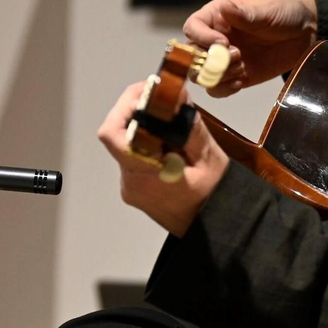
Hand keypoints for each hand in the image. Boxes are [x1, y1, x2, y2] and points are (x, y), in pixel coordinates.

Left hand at [98, 81, 228, 236]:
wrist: (215, 235)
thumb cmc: (215, 200)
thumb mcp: (210, 159)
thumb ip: (189, 126)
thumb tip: (176, 95)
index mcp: (144, 175)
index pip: (112, 133)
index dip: (125, 106)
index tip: (149, 93)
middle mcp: (129, 182)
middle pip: (119, 134)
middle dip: (140, 112)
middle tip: (166, 101)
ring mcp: (130, 188)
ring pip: (128, 144)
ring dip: (146, 128)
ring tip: (174, 126)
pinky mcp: (134, 190)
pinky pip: (135, 157)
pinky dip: (149, 144)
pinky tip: (172, 146)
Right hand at [182, 0, 317, 95]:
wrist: (306, 33)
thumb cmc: (283, 12)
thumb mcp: (264, 11)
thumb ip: (243, 14)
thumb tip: (225, 9)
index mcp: (216, 17)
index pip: (192, 27)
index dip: (201, 37)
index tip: (223, 43)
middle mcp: (214, 39)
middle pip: (192, 55)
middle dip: (209, 61)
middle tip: (237, 57)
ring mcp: (224, 60)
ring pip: (202, 75)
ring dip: (218, 76)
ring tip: (242, 68)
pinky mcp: (236, 76)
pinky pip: (218, 88)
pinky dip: (225, 89)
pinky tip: (242, 81)